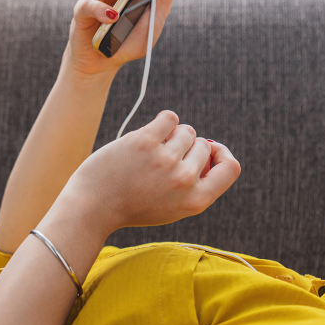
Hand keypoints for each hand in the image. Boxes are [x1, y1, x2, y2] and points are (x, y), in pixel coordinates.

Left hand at [58, 110, 240, 234]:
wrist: (92, 207)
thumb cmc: (132, 205)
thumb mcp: (172, 206)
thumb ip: (196, 183)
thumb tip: (209, 147)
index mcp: (196, 201)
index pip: (231, 167)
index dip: (222, 155)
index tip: (208, 152)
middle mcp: (185, 181)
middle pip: (203, 145)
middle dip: (186, 147)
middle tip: (160, 161)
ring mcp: (166, 160)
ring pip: (186, 131)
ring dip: (171, 136)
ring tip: (149, 153)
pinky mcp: (146, 141)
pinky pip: (169, 118)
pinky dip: (161, 123)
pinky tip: (146, 137)